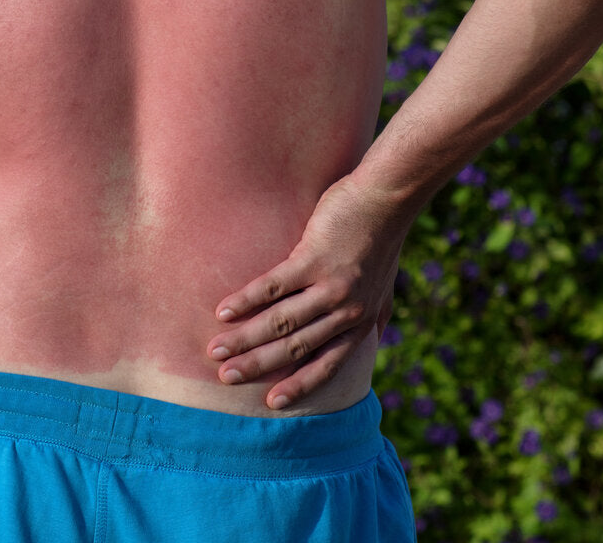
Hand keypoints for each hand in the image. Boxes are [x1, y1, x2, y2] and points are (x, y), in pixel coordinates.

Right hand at [207, 174, 412, 409]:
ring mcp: (330, 286)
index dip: (299, 385)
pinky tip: (223, 311)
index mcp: (360, 321)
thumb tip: (375, 337)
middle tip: (226, 378)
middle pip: (296, 347)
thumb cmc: (381, 238)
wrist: (385, 198)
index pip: (327, 364)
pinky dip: (246, 301)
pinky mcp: (313, 259)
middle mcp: (346, 311)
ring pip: (281, 322)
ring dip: (245, 339)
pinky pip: (273, 287)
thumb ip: (377, 313)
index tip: (271, 404)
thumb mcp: (386, 286)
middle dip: (259, 366)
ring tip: (216, 350)